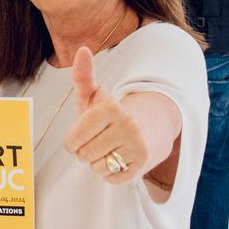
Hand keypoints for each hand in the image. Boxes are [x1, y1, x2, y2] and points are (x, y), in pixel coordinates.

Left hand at [64, 47, 146, 183]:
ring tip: (112, 148)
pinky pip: (112, 179)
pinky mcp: (143, 164)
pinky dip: (112, 173)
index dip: (73, 142)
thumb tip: (82, 50)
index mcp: (110, 109)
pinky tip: (121, 158)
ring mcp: (136, 146)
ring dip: (99, 163)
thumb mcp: (97, 95)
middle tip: (100, 141)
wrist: (155, 124)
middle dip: (87, 151)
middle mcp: (126, 126)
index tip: (82, 135)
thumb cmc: (115, 113)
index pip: (73, 139)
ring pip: (98, 168)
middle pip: (84, 155)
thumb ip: (84, 76)